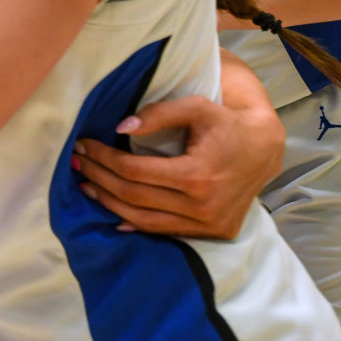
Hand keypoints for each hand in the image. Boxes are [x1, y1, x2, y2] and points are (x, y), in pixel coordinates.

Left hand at [73, 88, 282, 239]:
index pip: (134, 171)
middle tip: (76, 162)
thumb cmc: (226, 123)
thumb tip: (120, 127)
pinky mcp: (210, 233)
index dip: (103, 158)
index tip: (83, 145)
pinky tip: (112, 211)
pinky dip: (134, 223)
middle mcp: (201, 206)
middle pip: (133, 196)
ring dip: (109, 202)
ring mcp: (206, 225)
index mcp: (197, 175)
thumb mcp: (196, 107)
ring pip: (143, 219)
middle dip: (98, 177)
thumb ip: (158, 114)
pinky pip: (163, 232)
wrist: (265, 149)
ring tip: (86, 185)